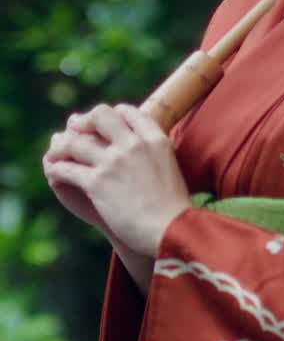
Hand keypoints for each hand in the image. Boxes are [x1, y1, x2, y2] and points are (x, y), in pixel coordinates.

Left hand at [43, 104, 191, 256]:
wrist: (171, 229)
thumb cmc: (173, 206)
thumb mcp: (171, 166)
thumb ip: (155, 152)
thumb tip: (146, 148)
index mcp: (155, 139)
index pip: (129, 112)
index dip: (114, 114)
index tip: (105, 122)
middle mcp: (133, 144)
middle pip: (101, 116)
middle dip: (85, 120)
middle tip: (74, 127)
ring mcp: (114, 162)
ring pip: (77, 142)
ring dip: (62, 147)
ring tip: (55, 153)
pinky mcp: (97, 183)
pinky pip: (68, 169)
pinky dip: (57, 169)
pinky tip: (54, 171)